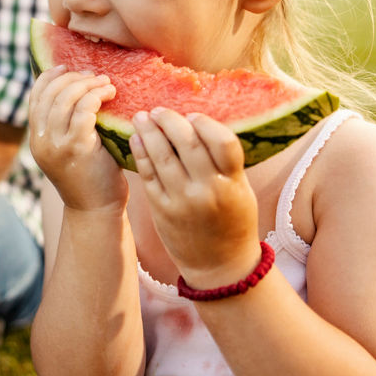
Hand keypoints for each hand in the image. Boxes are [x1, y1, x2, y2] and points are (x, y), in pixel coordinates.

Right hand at [29, 67, 124, 212]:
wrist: (96, 210)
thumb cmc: (91, 177)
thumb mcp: (70, 149)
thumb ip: (67, 125)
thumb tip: (77, 90)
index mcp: (36, 139)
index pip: (35, 96)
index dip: (50, 76)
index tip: (68, 67)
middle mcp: (40, 141)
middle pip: (50, 93)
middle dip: (73, 77)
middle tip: (95, 76)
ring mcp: (55, 145)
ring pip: (66, 98)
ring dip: (87, 84)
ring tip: (106, 83)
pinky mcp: (76, 148)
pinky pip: (83, 110)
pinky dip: (96, 96)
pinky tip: (110, 95)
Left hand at [130, 109, 261, 288]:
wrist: (220, 265)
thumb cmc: (233, 221)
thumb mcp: (240, 190)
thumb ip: (223, 162)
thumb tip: (198, 126)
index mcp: (233, 183)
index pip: (222, 141)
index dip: (206, 123)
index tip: (193, 116)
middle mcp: (208, 190)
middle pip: (187, 143)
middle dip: (170, 120)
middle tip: (159, 110)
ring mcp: (182, 200)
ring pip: (162, 156)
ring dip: (149, 132)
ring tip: (141, 117)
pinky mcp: (161, 209)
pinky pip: (148, 175)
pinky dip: (140, 153)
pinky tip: (135, 139)